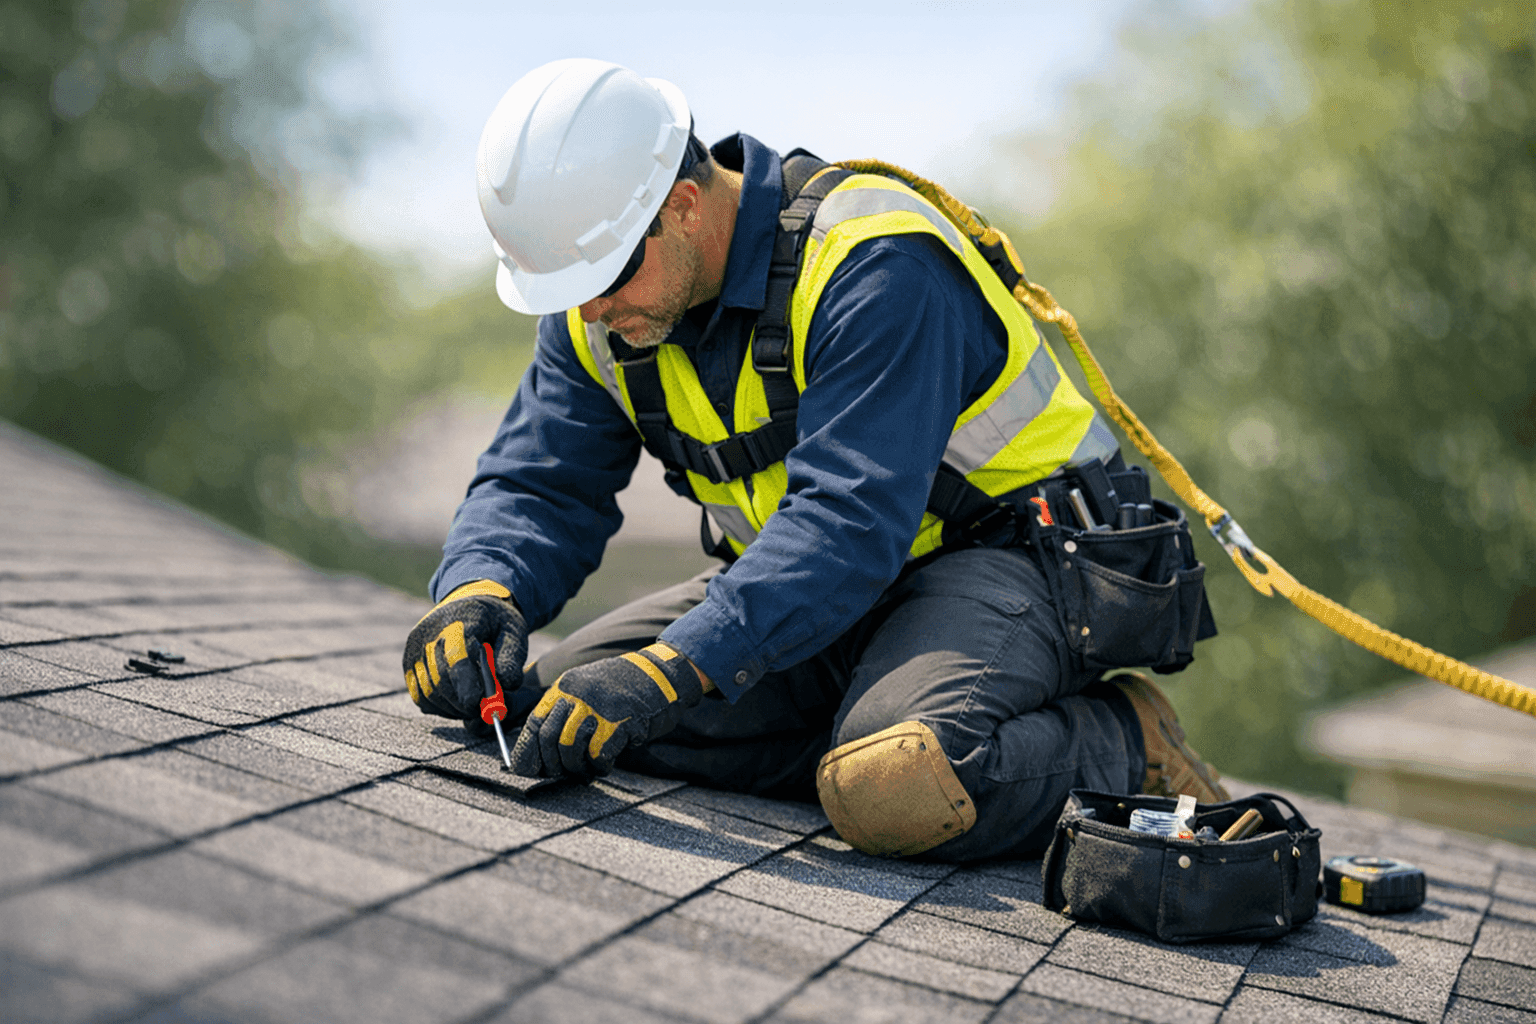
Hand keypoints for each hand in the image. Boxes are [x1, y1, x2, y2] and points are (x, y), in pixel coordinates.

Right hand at [403, 580, 527, 721]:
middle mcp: (430, 634)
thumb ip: (512, 658)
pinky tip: (456, 703)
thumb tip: (506, 685)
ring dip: (451, 708)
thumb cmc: (495, 622)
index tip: (480, 704)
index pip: (456, 657)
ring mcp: (415, 648)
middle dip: (462, 703)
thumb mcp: (514, 632)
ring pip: (428, 692)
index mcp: (460, 621)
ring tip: (472, 707)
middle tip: (482, 711)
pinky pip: (419, 695)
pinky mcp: (408, 662)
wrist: (469, 604)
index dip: (466, 686)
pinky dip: (438, 706)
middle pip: (440, 680)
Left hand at [509, 642, 706, 779]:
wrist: (662, 675)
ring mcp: (598, 707)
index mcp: (565, 687)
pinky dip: (600, 766)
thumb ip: (566, 710)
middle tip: (564, 772)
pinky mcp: (619, 722)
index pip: (535, 723)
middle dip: (554, 763)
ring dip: (577, 767)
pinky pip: (598, 755)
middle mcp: (577, 695)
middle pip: (550, 738)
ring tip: (588, 769)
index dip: (529, 751)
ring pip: (570, 748)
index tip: (531, 769)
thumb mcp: (587, 688)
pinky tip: (606, 764)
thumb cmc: (624, 689)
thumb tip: (541, 750)